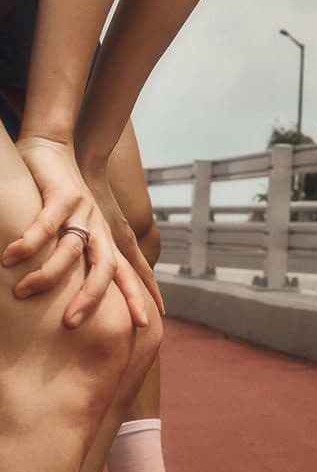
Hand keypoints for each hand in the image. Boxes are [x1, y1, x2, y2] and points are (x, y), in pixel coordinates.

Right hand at [1, 136, 149, 328]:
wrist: (56, 146)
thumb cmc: (61, 194)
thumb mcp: (77, 227)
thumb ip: (78, 255)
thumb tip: (71, 288)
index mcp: (103, 237)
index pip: (125, 272)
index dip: (137, 297)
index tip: (148, 324)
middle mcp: (97, 226)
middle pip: (105, 267)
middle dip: (92, 297)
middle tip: (71, 323)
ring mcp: (81, 211)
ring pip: (70, 249)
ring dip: (47, 273)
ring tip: (23, 291)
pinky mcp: (61, 195)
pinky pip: (45, 223)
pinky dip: (30, 241)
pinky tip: (12, 256)